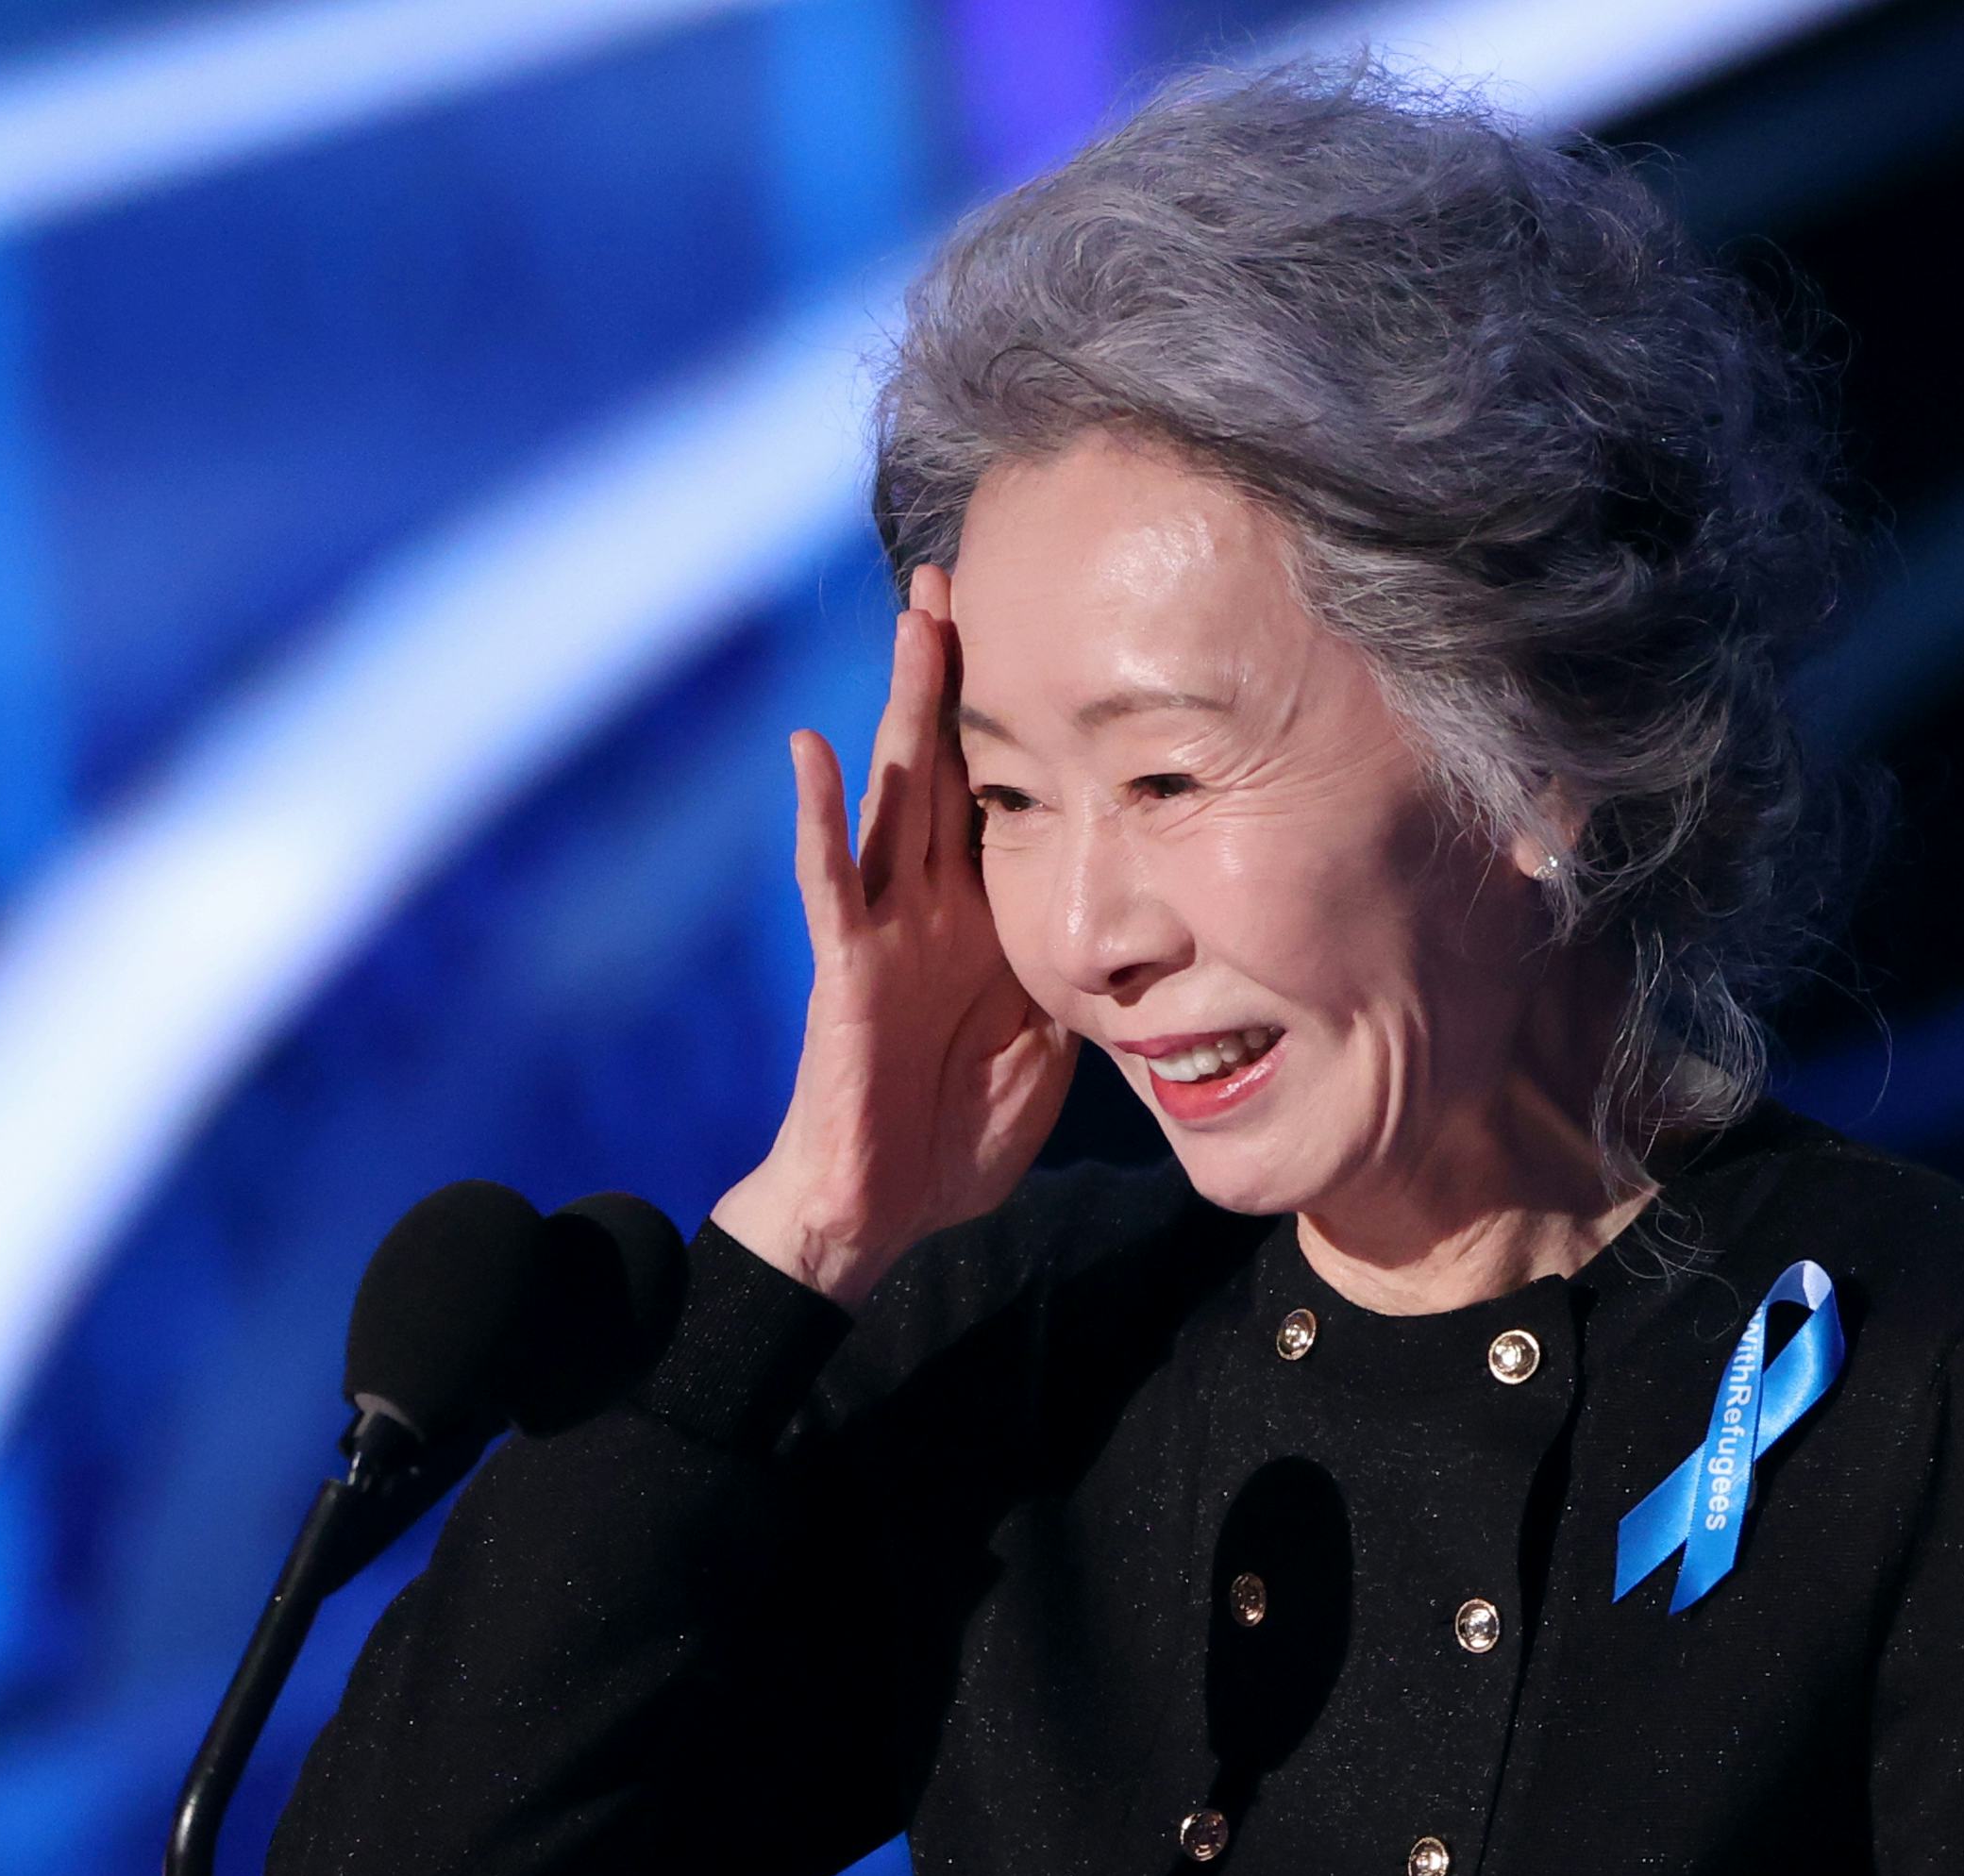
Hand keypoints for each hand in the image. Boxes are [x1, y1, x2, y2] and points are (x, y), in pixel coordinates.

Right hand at [710, 564, 1076, 1306]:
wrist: (884, 1210)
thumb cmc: (957, 1136)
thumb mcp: (1054, 1045)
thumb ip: (1086, 978)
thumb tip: (1150, 931)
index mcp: (986, 919)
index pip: (1006, 797)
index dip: (1025, 722)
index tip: (1057, 639)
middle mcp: (932, 905)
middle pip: (950, 766)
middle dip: (957, 676)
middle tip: (969, 577)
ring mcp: (886, 927)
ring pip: (897, 794)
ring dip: (905, 707)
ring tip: (917, 620)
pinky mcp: (846, 966)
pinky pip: (829, 880)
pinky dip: (819, 814)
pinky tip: (813, 747)